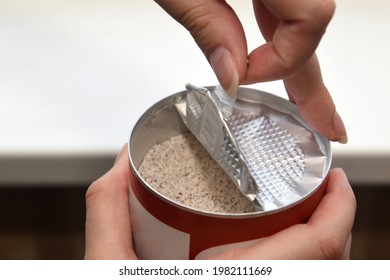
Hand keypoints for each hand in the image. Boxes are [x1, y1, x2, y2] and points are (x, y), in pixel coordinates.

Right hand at [84, 145, 355, 259]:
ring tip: (303, 201)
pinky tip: (282, 236)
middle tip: (315, 181)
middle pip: (328, 255)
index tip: (337, 177)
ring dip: (319, 232)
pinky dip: (302, 252)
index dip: (340, 207)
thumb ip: (110, 209)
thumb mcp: (110, 265)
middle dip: (331, 213)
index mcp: (239, 278)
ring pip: (315, 267)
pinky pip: (296, 274)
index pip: (320, 247)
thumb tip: (122, 164)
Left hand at [154, 0, 346, 143]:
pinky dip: (282, 36)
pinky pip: (284, 6)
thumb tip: (232, 76)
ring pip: (303, 17)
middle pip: (313, 24)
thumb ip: (208, 27)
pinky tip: (273, 57)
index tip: (241, 77)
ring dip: (297, 60)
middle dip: (312, 80)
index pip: (310, 18)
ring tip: (305, 100)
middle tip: (326, 121)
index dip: (280, 59)